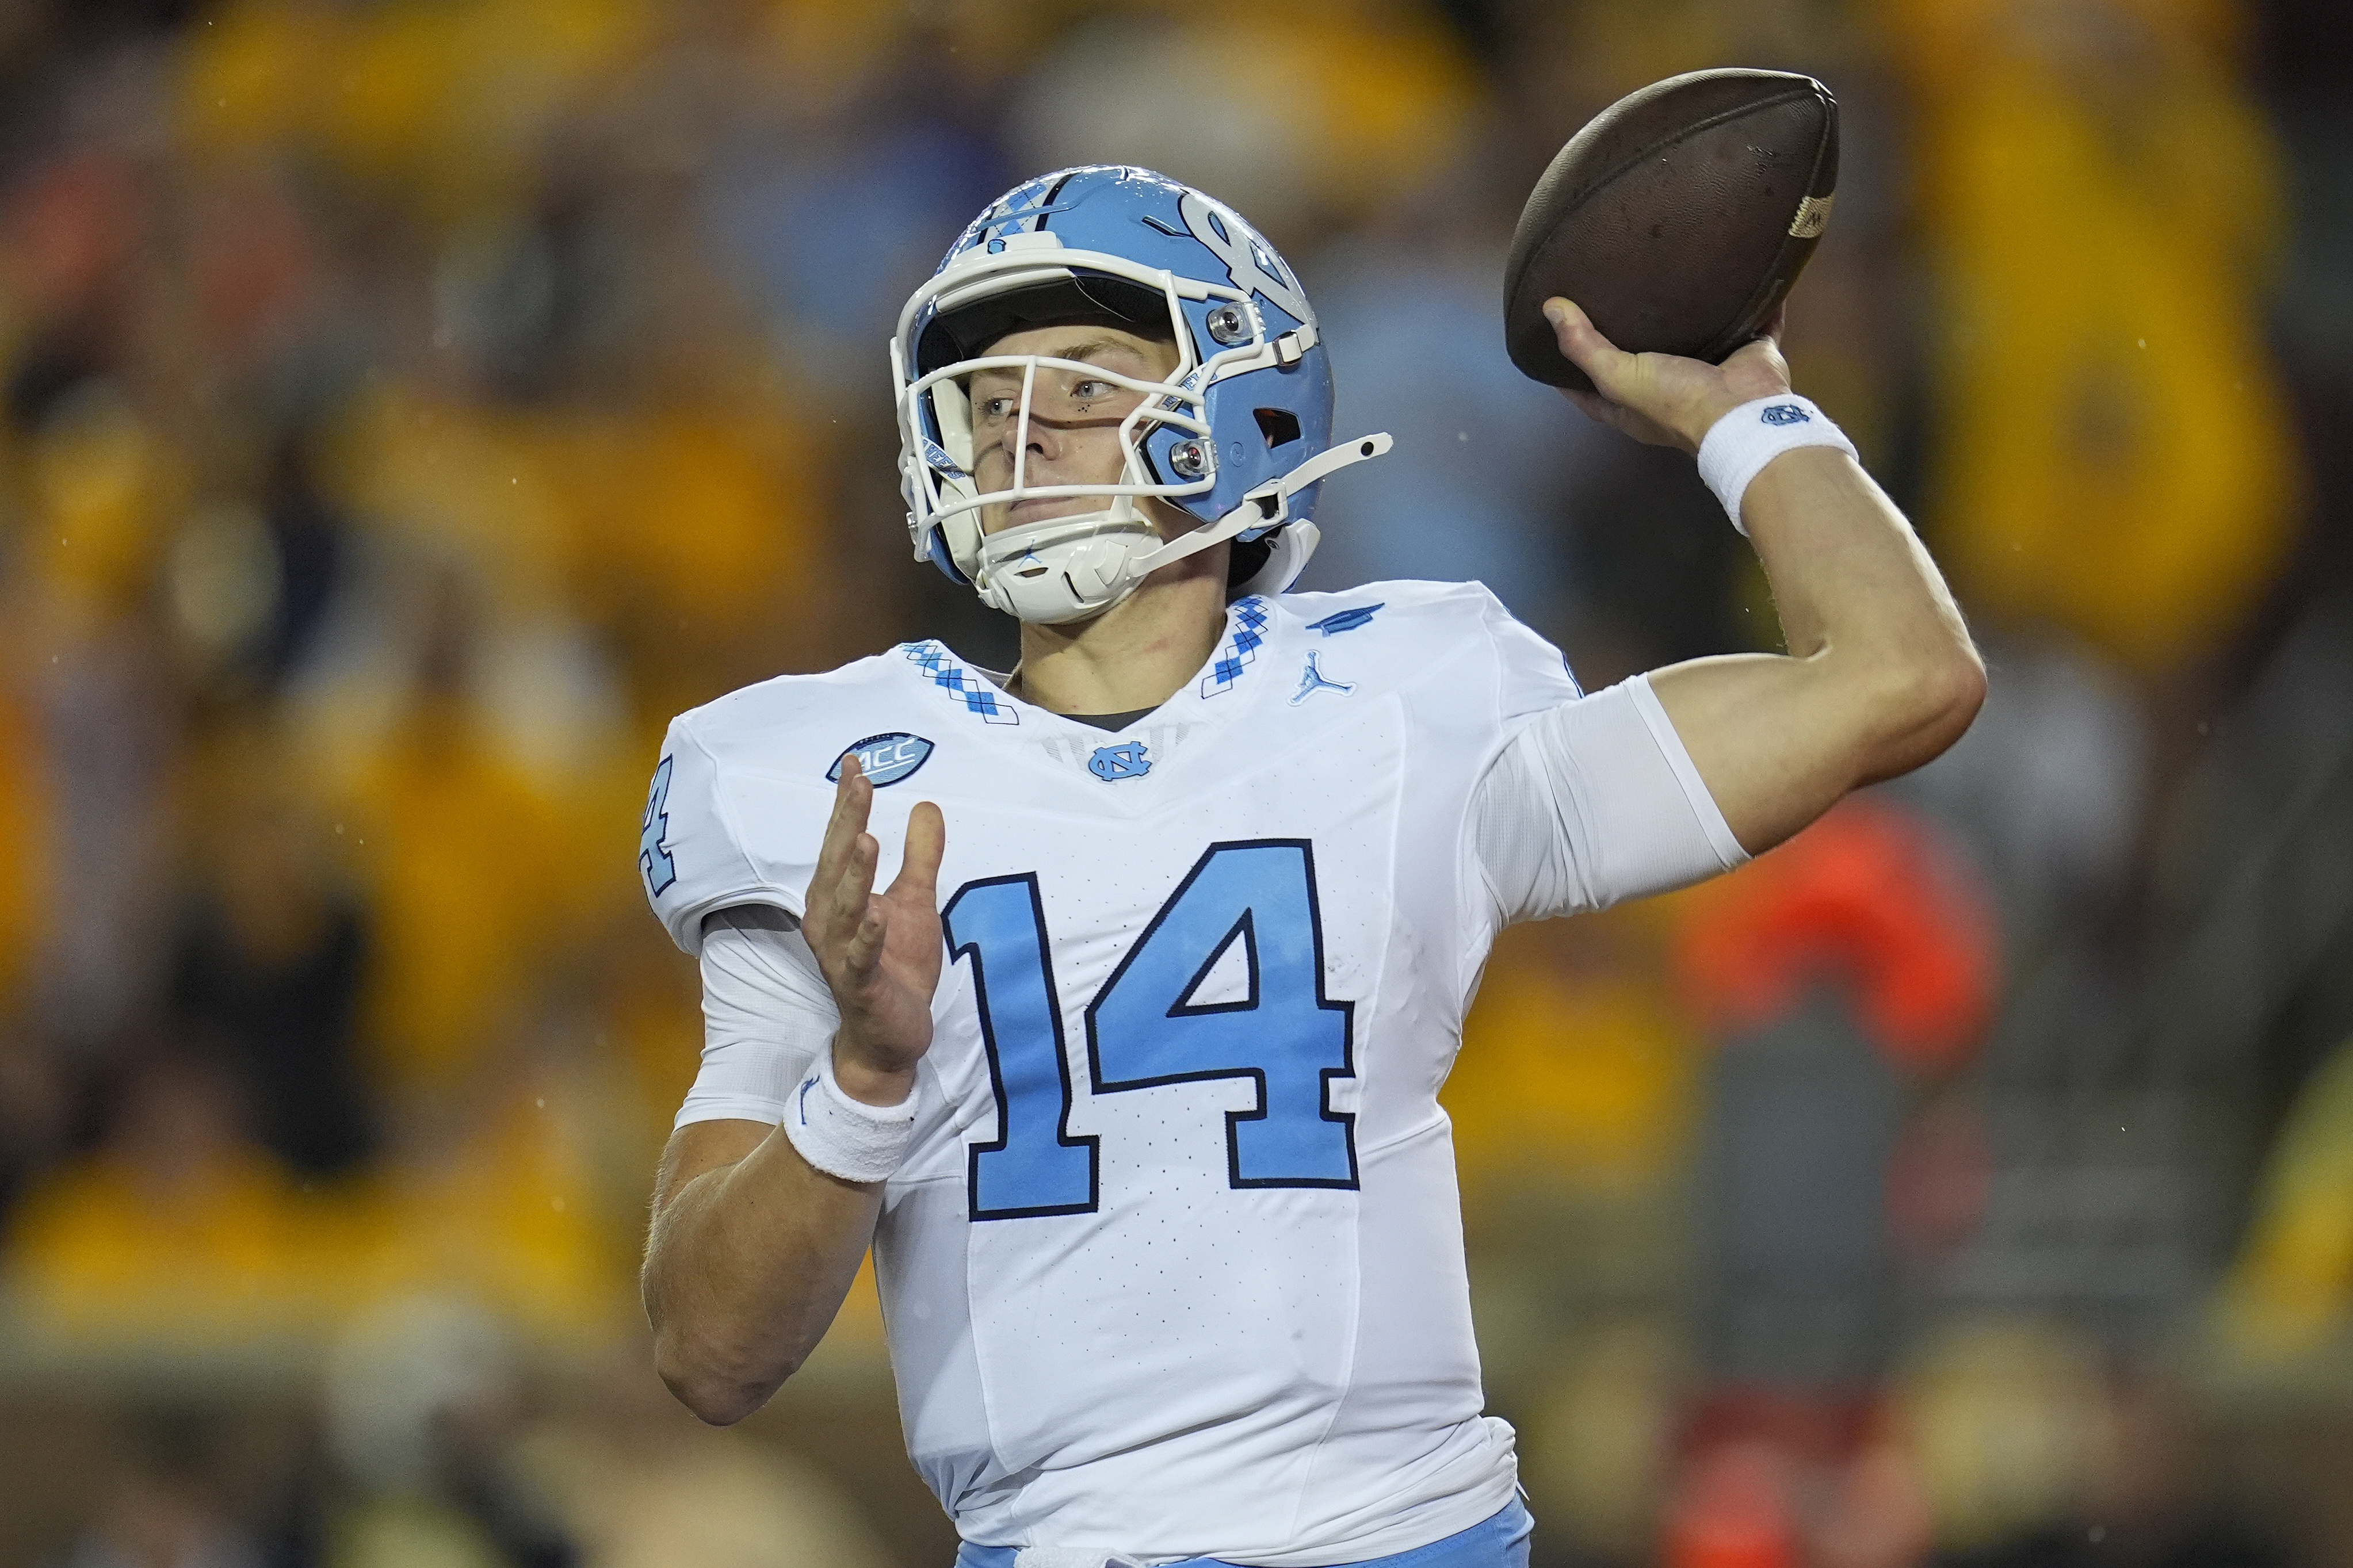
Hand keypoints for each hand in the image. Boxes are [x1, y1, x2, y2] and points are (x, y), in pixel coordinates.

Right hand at [802, 756, 947, 1103]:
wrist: (890, 1036)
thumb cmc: (896, 966)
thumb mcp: (916, 903)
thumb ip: (921, 857)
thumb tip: (926, 805)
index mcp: (838, 898)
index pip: (841, 842)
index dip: (847, 805)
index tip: (855, 764)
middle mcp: (829, 922)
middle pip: (836, 865)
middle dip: (846, 823)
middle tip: (859, 783)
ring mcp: (842, 955)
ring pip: (845, 909)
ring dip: (854, 875)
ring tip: (866, 837)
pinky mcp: (861, 986)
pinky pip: (861, 959)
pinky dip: (867, 938)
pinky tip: (877, 915)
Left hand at [1545, 297, 1792, 452]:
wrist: (1743, 412)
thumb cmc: (1675, 401)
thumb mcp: (1618, 377)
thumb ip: (1584, 346)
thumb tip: (1550, 309)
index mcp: (1633, 405)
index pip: (1589, 387)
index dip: (1569, 366)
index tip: (1553, 334)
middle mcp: (1669, 389)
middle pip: (1642, 358)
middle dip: (1630, 331)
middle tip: (1612, 290)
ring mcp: (1711, 370)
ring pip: (1696, 335)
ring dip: (1688, 313)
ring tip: (1669, 273)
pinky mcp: (1747, 351)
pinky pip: (1752, 320)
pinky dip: (1753, 302)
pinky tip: (1741, 272)